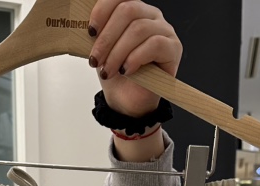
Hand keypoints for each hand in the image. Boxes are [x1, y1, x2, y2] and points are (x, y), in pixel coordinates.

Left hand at [88, 0, 181, 117]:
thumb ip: (98, 33)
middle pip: (128, 11)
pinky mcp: (173, 48)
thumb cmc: (116, 73)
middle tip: (95, 60)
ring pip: (138, 29)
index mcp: (134, 10)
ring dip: (117, 52)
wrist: (127, 101)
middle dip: (107, 38)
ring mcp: (164, 30)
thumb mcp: (102, 49)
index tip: (90, 32)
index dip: (103, 10)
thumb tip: (86, 25)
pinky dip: (135, 58)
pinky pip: (154, 45)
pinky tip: (126, 71)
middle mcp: (151, 16)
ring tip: (108, 71)